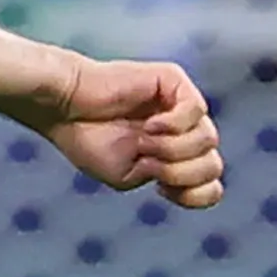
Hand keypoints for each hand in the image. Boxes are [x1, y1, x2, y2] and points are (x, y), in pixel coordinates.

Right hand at [27, 59, 222, 210]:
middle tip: (148, 163)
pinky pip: (196, 110)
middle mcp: (185, 130)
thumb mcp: (129, 176)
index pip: (210, 182)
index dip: (195, 195)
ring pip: (208, 139)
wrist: (64, 108)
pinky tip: (149, 125)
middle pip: (212, 164)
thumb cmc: (89, 140)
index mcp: (175, 155)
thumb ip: (166, 178)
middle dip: (181, 173)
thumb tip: (191, 163)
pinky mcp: (174, 81)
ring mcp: (182, 105)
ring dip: (172, 149)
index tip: (161, 189)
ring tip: (142, 141)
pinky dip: (173, 124)